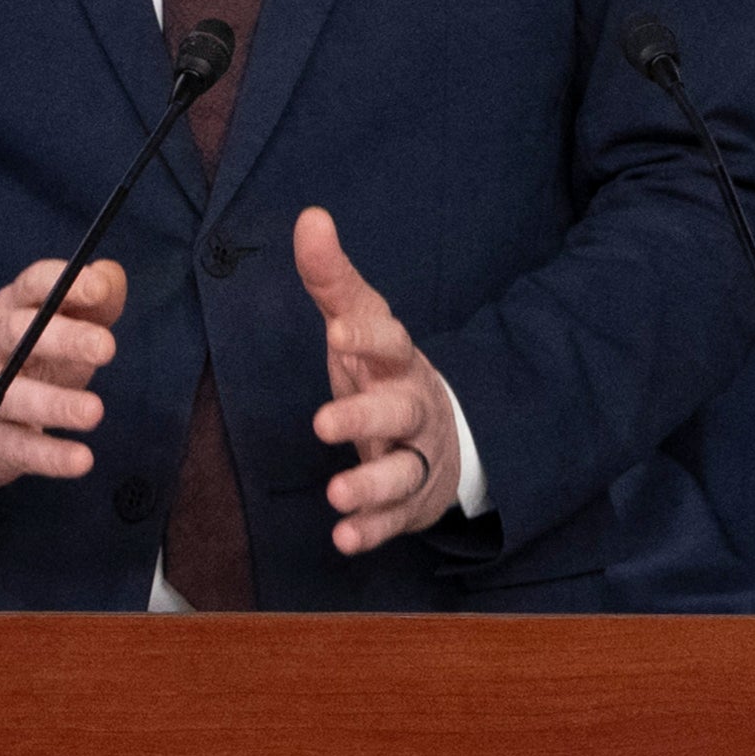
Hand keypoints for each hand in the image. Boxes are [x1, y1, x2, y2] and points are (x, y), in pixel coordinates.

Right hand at [0, 258, 123, 489]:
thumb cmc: (26, 360)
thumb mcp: (59, 327)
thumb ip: (91, 301)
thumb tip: (111, 276)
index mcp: (12, 310)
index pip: (31, 286)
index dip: (62, 283)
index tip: (97, 288)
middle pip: (17, 334)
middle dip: (62, 338)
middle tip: (107, 347)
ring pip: (15, 396)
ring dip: (56, 404)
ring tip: (94, 411)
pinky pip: (20, 448)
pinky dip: (51, 455)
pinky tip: (81, 459)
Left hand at [296, 213, 461, 555]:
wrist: (444, 432)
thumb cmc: (384, 370)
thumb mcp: (358, 323)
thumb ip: (331, 278)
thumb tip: (310, 217)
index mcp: (397, 361)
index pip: (388, 343)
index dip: (366, 338)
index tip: (336, 334)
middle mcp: (412, 407)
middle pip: (397, 410)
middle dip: (364, 417)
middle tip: (323, 423)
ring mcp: (415, 456)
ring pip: (401, 471)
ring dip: (370, 484)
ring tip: (337, 493)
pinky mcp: (409, 501)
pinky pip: (393, 519)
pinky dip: (371, 530)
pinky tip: (344, 538)